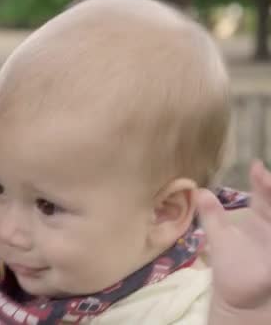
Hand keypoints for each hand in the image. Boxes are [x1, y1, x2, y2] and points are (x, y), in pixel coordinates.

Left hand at [197, 161, 270, 323]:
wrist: (238, 297)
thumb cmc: (231, 264)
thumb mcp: (218, 237)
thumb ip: (212, 215)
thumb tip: (199, 191)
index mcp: (262, 217)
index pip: (265, 194)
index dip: (263, 180)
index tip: (257, 166)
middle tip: (266, 177)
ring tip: (270, 187)